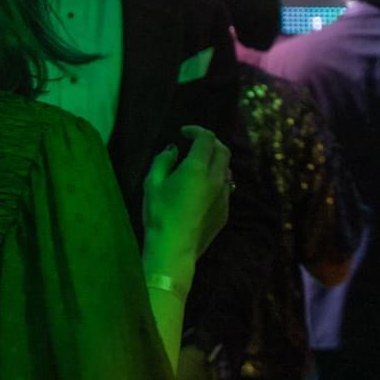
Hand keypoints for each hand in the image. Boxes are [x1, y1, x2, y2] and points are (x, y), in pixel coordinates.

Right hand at [142, 125, 230, 270]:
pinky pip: (226, 188)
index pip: (206, 138)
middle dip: (210, 143)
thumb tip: (172, 150)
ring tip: (201, 165)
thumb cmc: (159, 214)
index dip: (196, 131)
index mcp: (197, 168)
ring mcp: (224, 195)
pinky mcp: (225, 211)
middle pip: (223, 151)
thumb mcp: (152, 184)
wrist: (174, 248)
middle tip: (195, 144)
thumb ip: (163, 162)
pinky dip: (216, 180)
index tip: (184, 132)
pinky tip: (203, 189)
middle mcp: (216, 178)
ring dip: (216, 162)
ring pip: (227, 169)